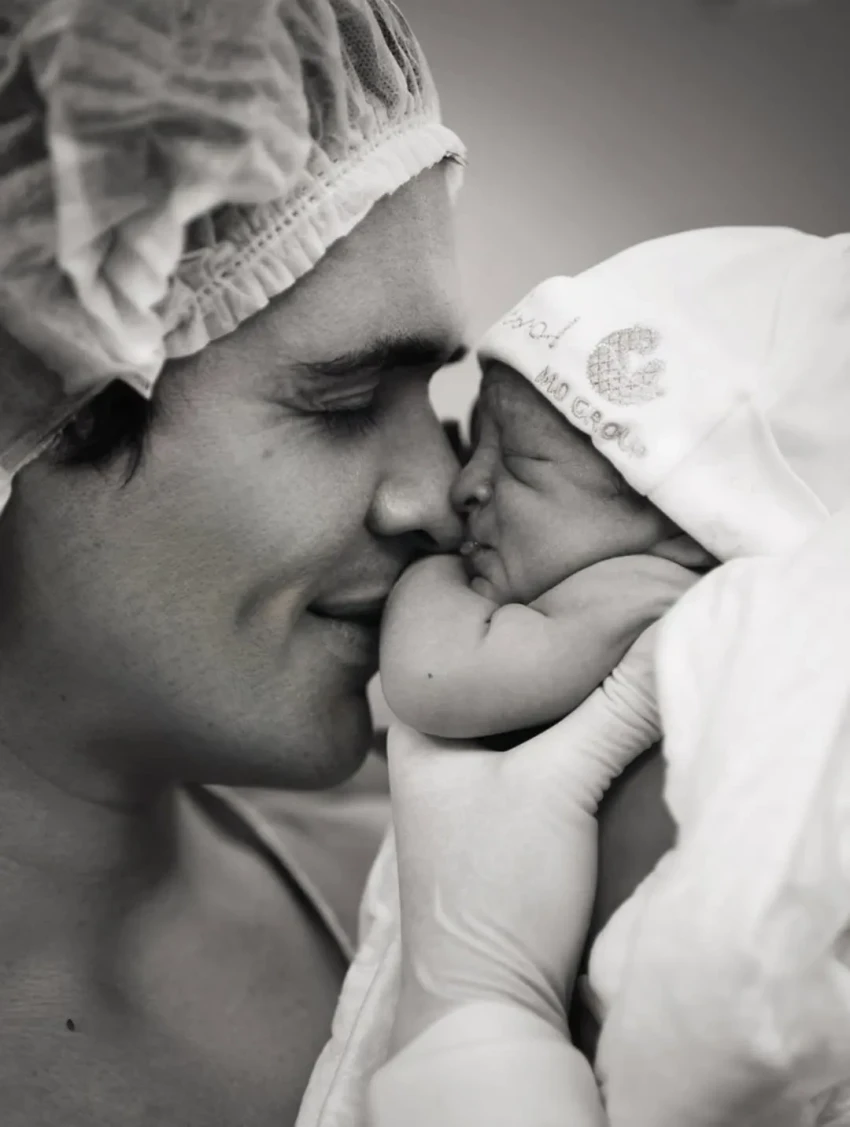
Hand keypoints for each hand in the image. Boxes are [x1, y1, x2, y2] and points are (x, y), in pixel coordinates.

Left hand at [386, 622, 666, 1052]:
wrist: (488, 1006)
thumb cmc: (493, 891)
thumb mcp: (560, 784)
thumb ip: (614, 709)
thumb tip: (666, 636)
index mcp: (416, 726)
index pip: (448, 637)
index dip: (497, 601)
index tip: (546, 568)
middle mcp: (433, 747)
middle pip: (492, 673)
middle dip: (539, 645)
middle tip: (590, 600)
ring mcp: (467, 783)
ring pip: (518, 713)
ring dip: (558, 691)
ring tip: (604, 642)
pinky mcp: (502, 813)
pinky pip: (535, 749)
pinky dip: (566, 730)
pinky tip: (601, 712)